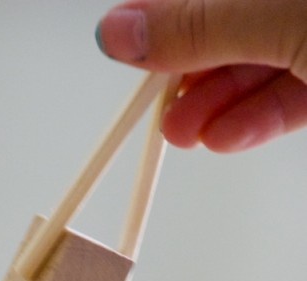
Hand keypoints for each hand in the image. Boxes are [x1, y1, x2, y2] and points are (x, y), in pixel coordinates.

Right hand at [95, 0, 306, 150]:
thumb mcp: (276, 11)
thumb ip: (199, 24)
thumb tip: (121, 31)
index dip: (162, 13)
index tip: (123, 41)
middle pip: (234, 24)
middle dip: (189, 70)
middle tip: (157, 108)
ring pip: (264, 63)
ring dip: (217, 104)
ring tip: (184, 135)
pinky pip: (297, 94)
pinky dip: (258, 119)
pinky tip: (224, 138)